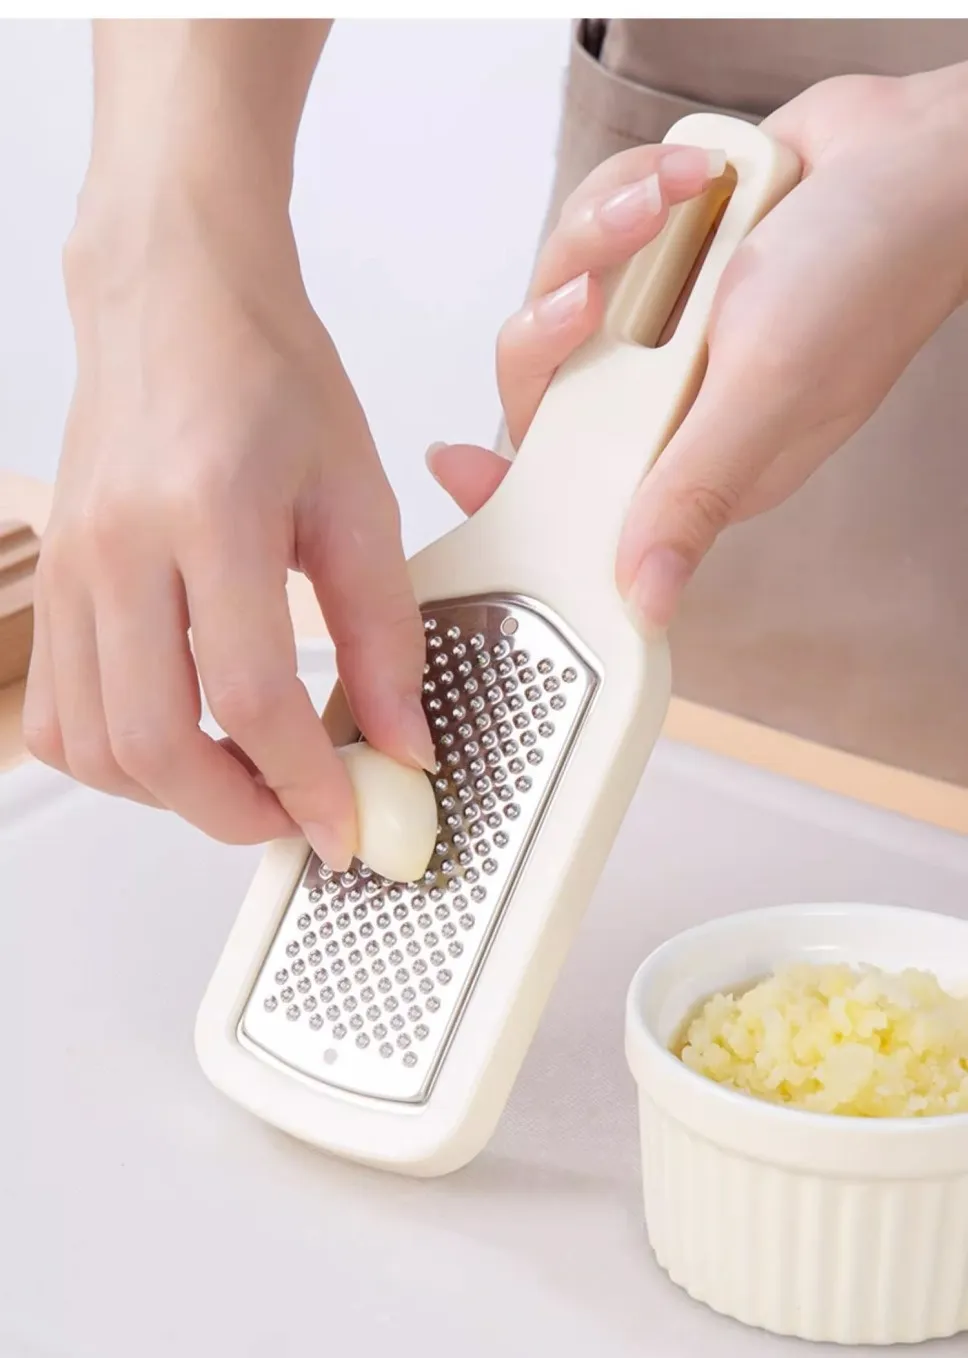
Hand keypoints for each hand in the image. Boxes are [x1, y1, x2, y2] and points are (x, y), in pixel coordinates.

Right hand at [24, 191, 432, 868]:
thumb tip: (402, 741)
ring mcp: (70, 568)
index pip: (251, 695)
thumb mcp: (358, 495)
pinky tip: (179, 744)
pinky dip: (118, 761)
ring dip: (174, 796)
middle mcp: (119, 547)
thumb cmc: (267, 376)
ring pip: (95, 747)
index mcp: (210, 512)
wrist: (174, 300)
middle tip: (298, 819)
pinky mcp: (51, 582)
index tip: (348, 824)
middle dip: (235, 814)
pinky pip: (58, 714)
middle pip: (154, 743)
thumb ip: (384, 630)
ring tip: (247, 784)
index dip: (305, 783)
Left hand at [428, 67, 967, 627]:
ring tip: (680, 202)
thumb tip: (646, 601)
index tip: (454, 467)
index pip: (574, 500)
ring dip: (609, 234)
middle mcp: (666, 403)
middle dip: (558, 323)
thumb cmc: (866, 274)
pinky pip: (596, 227)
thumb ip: (693, 494)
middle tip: (594, 296)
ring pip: (561, 292)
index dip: (507, 489)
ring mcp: (660, 329)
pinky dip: (636, 191)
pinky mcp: (660, 260)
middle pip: (543, 386)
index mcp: (690, 463)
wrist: (912, 154)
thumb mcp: (768, 395)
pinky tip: (696, 182)